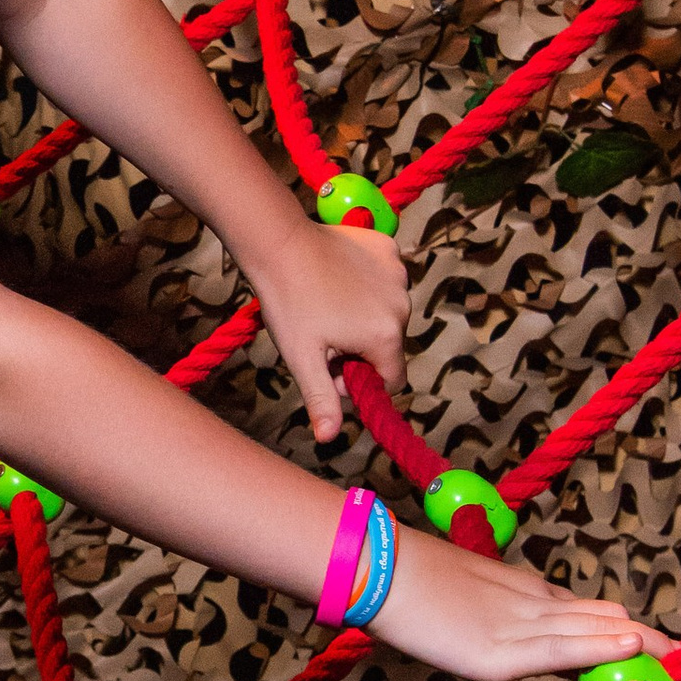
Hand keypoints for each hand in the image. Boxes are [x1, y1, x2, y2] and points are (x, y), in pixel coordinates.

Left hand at [249, 218, 407, 443]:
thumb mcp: (302, 357)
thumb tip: (328, 438)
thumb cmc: (287, 302)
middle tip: (322, 333)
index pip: (391, 380)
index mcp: (385, 336)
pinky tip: (337, 277)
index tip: (331, 365)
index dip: (360, 380)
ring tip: (326, 303)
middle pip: (388, 346)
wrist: (278, 242)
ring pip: (386, 313)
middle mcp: (402, 305)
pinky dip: (366, 284)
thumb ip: (321, 399)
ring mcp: (398, 273)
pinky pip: (385, 280)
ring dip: (363, 316)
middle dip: (360, 349)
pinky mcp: (388, 250)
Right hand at [366, 524, 675, 680]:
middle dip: (639, 636)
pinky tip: (630, 646)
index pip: (578, 609)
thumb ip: (483, 605)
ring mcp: (517, 627)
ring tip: (677, 654)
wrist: (374, 569)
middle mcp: (527, 605)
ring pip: (589, 632)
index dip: (612, 623)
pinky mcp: (500, 652)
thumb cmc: (400, 579)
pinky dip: (598, 648)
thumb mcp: (454, 593)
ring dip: (634, 644)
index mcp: (517, 590)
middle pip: (596, 618)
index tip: (643, 635)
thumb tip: (486, 625)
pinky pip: (560, 649)